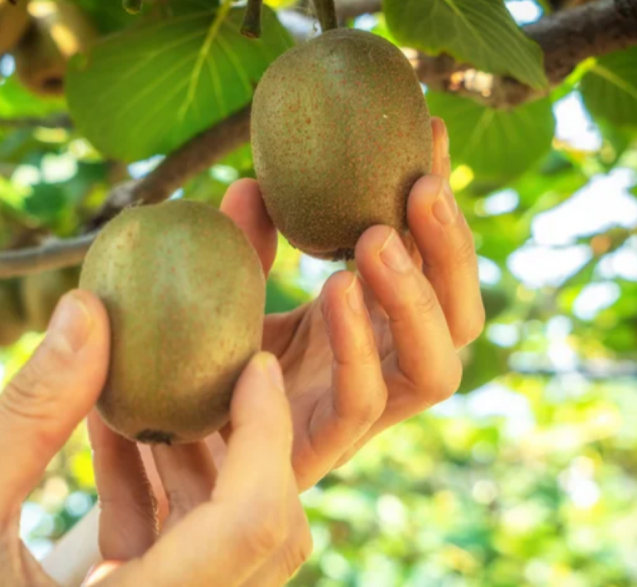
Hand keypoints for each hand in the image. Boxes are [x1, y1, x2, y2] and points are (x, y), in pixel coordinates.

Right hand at [0, 292, 310, 586]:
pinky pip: (196, 547)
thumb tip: (87, 310)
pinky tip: (115, 438)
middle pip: (268, 535)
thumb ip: (30, 412)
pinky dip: (170, 489)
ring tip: (154, 396)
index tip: (256, 362)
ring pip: (240, 540)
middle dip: (256, 443)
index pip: (249, 524)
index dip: (266, 433)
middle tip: (231, 370)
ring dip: (209, 461)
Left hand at [219, 118, 483, 489]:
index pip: (431, 264)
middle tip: (420, 183)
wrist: (180, 431)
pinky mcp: (326, 445)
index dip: (439, 203)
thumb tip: (252, 183)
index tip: (430, 133)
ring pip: (438, 368)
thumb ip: (251, 243)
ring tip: (376, 237)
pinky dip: (357, 347)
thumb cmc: (219, 356)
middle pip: (459, 316)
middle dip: (451, 249)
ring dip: (418, 298)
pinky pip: (362, 403)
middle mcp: (385, 364)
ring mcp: (364, 410)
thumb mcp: (239, 289)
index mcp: (377, 323)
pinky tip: (335, 290)